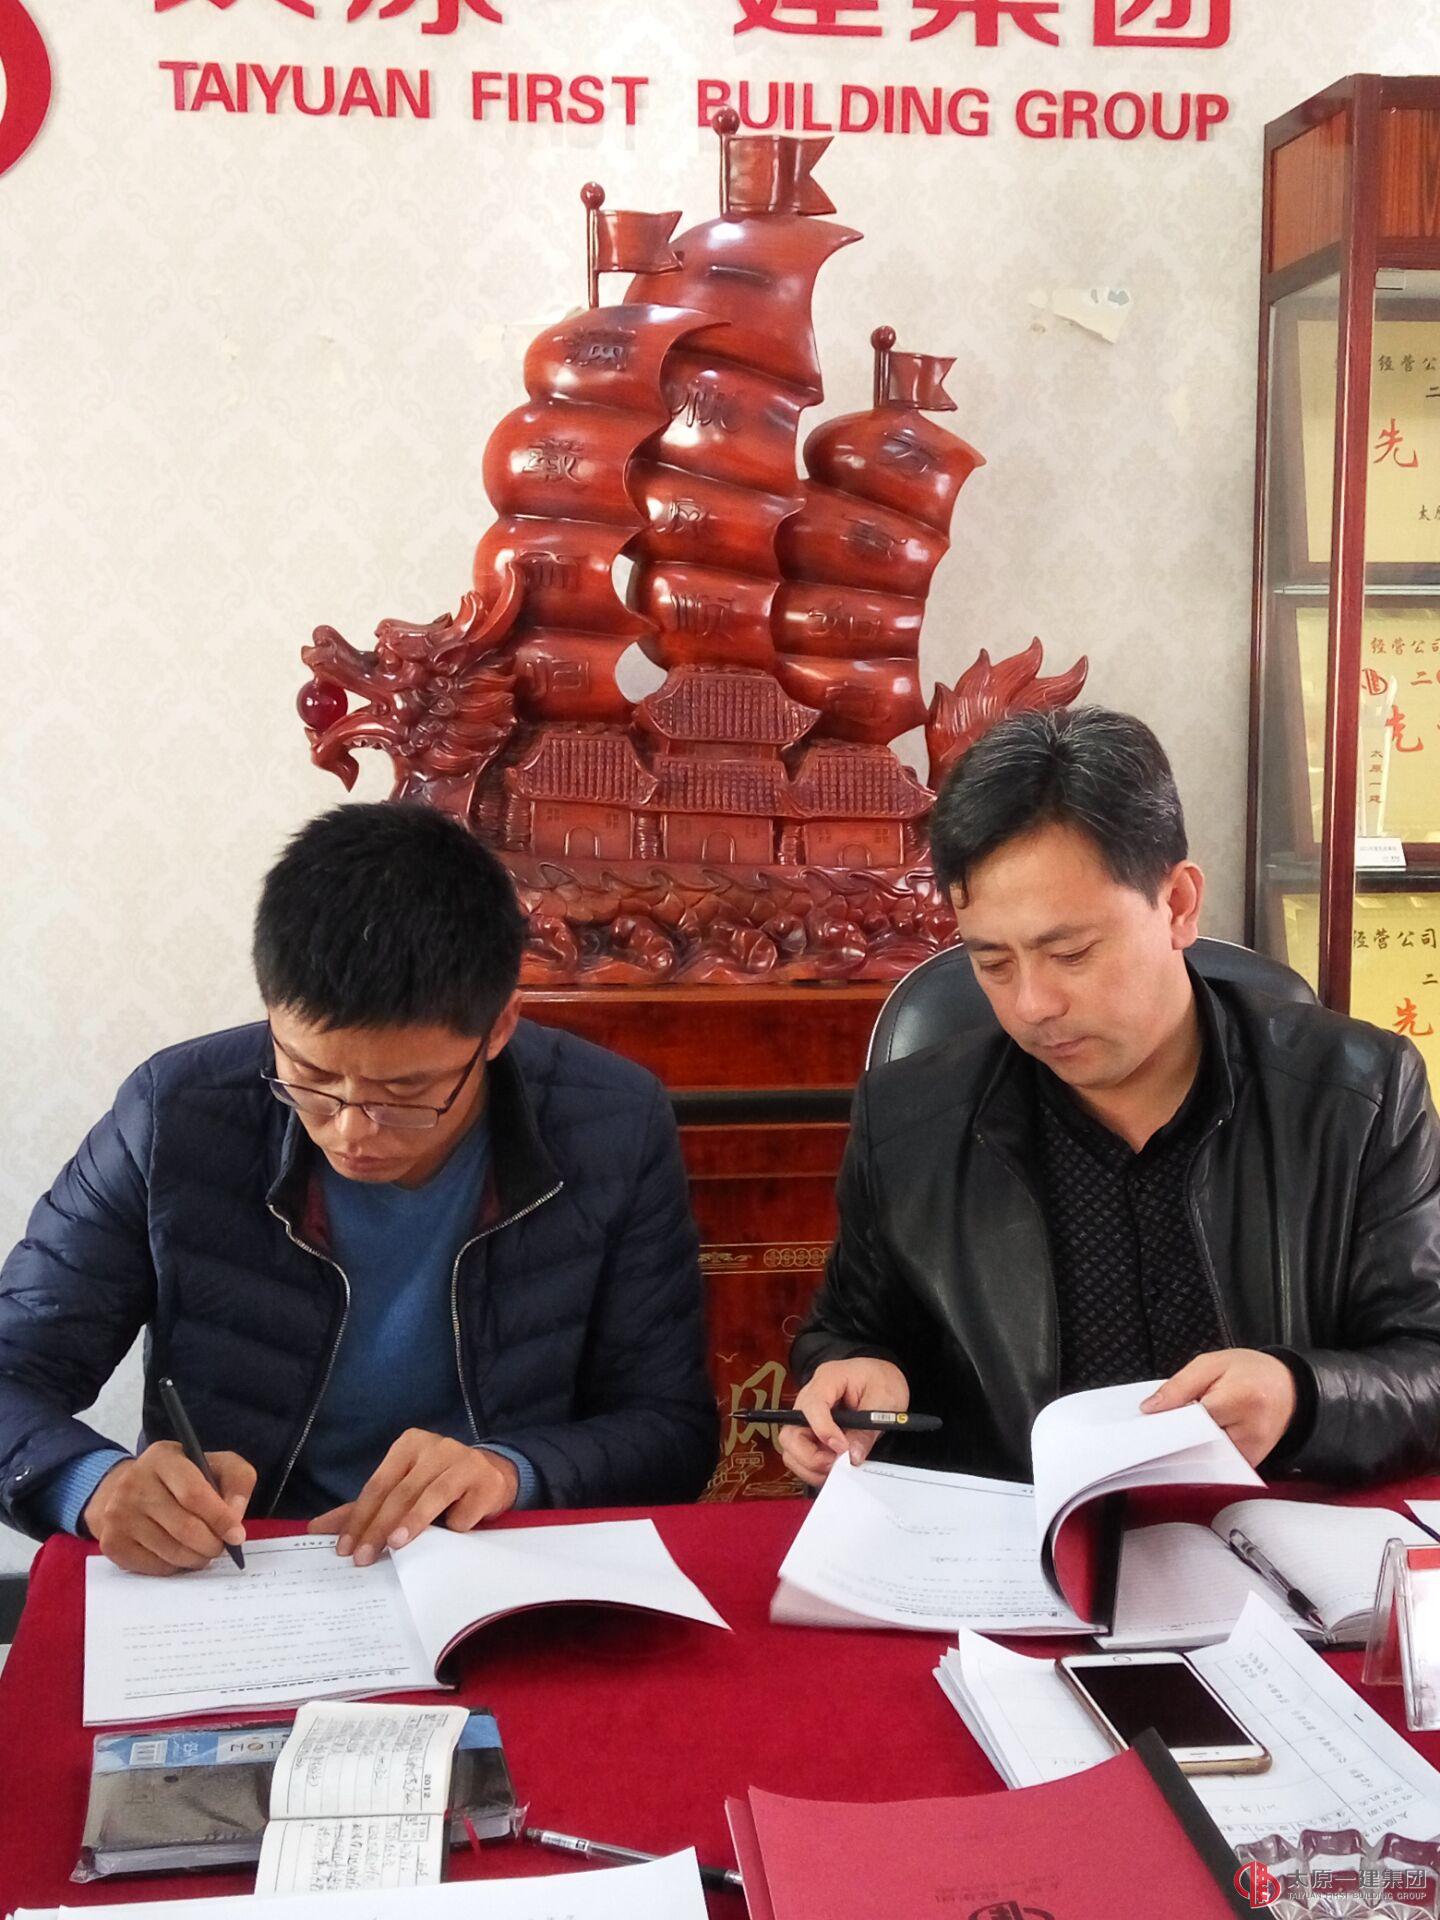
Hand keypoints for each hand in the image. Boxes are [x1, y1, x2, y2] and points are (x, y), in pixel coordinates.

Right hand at [82, 1441, 253, 1575]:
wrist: (128, 1490)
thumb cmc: (181, 1478)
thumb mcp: (213, 1464)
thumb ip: (237, 1481)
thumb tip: (235, 1516)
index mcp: (162, 1458)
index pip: (194, 1494)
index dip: (220, 1518)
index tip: (237, 1535)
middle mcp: (134, 1483)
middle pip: (185, 1528)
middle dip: (212, 1544)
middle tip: (221, 1547)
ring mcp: (118, 1515)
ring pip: (171, 1551)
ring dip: (196, 1558)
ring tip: (203, 1550)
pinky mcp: (112, 1543)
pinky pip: (155, 1566)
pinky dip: (175, 1566)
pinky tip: (179, 1553)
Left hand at [309, 1430, 519, 1565]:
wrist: (492, 1477)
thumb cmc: (438, 1484)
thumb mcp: (402, 1488)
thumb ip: (364, 1507)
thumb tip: (317, 1528)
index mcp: (410, 1444)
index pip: (378, 1484)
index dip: (359, 1517)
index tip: (344, 1548)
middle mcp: (437, 1447)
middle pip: (402, 1491)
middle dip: (379, 1526)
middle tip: (363, 1558)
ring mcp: (464, 1461)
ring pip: (433, 1495)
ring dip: (412, 1522)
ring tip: (395, 1545)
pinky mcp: (486, 1481)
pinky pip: (465, 1509)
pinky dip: (454, 1526)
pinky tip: (448, 1537)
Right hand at [777, 1358, 910, 1488]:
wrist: (884, 1379)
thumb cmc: (883, 1381)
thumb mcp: (884, 1400)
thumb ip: (867, 1428)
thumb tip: (852, 1456)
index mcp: (828, 1378)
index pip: (812, 1405)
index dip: (823, 1430)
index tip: (842, 1448)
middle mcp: (809, 1397)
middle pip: (791, 1431)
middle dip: (810, 1456)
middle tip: (837, 1465)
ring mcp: (807, 1416)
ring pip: (791, 1447)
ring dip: (811, 1465)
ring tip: (837, 1469)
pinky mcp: (811, 1431)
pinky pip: (801, 1454)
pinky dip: (814, 1468)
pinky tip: (833, 1469)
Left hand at [1141, 1349, 1297, 1466]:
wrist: (1288, 1387)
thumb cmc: (1251, 1371)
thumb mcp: (1211, 1363)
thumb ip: (1179, 1386)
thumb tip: (1151, 1408)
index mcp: (1242, 1398)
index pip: (1193, 1420)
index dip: (1168, 1421)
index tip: (1149, 1422)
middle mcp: (1251, 1430)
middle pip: (1197, 1441)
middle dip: (1175, 1435)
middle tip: (1158, 1427)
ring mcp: (1253, 1451)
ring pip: (1204, 1455)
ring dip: (1188, 1445)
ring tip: (1180, 1430)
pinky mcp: (1251, 1463)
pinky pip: (1217, 1463)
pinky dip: (1202, 1452)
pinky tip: (1195, 1440)